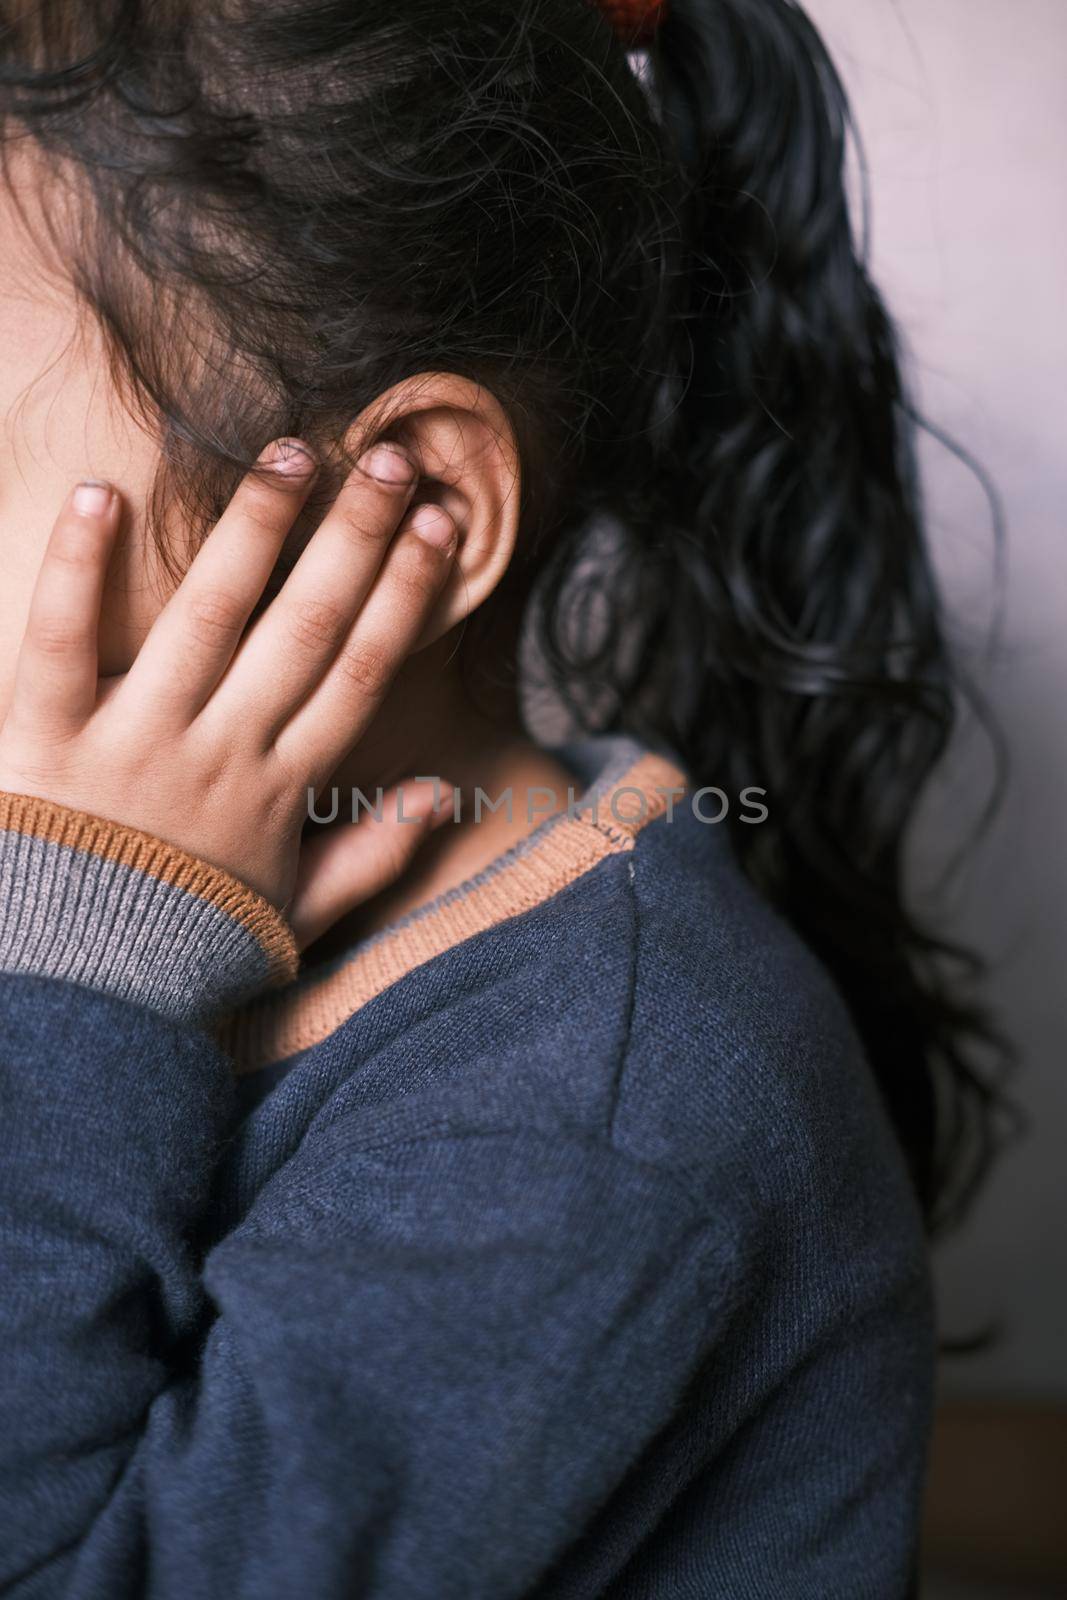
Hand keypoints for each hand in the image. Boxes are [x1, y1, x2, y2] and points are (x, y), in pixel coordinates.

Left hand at [0, 439, 456, 946]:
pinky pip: (60, 642)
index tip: (439, 526)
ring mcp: (134, 742)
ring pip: (209, 617)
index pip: (360, 672)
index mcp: (279, 787)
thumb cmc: (183, 947)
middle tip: (388, 458)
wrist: (74, 999)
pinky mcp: (45, 740)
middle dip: (354, 538)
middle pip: (305, 628)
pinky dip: (77, 568)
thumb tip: (441, 796)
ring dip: (254, 528)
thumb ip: (370, 854)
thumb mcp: (294, 913)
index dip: (406, 595)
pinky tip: (100, 494)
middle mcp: (221, 752)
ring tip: (290, 450)